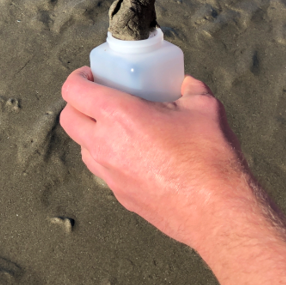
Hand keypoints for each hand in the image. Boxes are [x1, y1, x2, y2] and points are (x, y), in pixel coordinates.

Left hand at [58, 67, 259, 250]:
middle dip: (77, 103)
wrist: (217, 209)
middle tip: (101, 96)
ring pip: (82, 146)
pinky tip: (133, 153)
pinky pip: (102, 168)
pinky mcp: (119, 193)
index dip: (78, 77)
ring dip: (91, 131)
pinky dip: (107, 156)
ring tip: (118, 125)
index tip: (91, 74)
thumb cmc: (210, 156)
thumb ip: (191, 89)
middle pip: (68, 118)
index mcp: (118, 116)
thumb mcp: (205, 108)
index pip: (73, 91)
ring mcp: (108, 172)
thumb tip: (186, 83)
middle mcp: (104, 144)